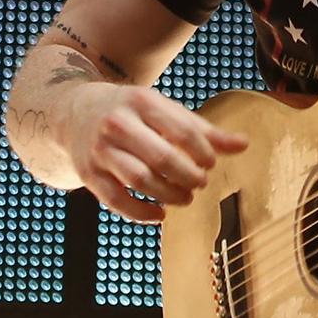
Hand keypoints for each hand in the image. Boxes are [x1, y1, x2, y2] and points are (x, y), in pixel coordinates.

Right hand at [63, 82, 246, 224]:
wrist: (74, 112)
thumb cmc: (131, 113)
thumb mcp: (163, 111)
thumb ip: (202, 130)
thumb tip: (243, 144)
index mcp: (143, 102)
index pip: (183, 131)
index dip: (203, 154)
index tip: (210, 165)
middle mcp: (118, 124)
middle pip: (162, 158)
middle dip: (188, 177)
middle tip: (199, 184)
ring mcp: (100, 149)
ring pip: (140, 180)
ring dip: (169, 195)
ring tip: (184, 198)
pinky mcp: (88, 173)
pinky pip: (116, 200)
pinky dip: (141, 213)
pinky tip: (159, 214)